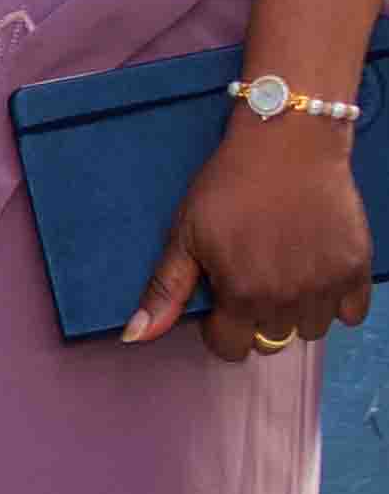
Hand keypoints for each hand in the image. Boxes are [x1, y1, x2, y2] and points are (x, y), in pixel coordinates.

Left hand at [127, 116, 373, 361]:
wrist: (288, 145)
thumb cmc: (229, 186)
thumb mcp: (186, 234)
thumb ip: (166, 289)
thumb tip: (136, 336)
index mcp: (241, 294)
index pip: (230, 348)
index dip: (220, 328)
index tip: (221, 299)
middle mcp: (287, 300)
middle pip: (270, 339)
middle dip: (257, 316)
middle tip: (254, 276)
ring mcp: (326, 287)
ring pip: (310, 329)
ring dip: (296, 311)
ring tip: (285, 272)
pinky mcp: (357, 271)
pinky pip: (351, 314)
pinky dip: (336, 302)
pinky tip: (316, 271)